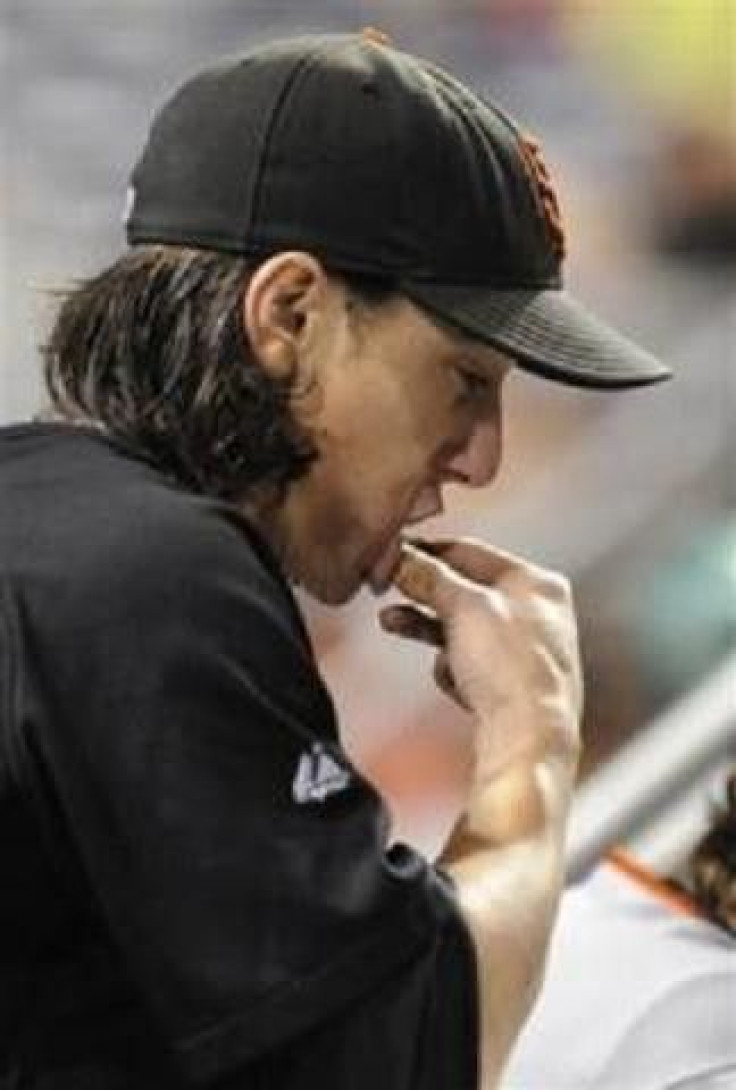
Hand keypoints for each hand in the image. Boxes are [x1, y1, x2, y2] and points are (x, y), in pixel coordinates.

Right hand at [380, 538, 581, 775]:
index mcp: (538, 583)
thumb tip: (404, 559)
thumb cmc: (513, 670)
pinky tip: (454, 681)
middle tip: (392, 591)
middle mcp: (540, 614)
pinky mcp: (515, 686)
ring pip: (465, 629)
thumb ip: (429, 576)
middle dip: (424, 596)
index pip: (472, 552)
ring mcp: (529, 652)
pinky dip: (455, 670)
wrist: (529, 739)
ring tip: (395, 623)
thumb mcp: (462, 607)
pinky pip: (471, 665)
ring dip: (430, 630)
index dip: (429, 552)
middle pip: (467, 592)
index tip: (398, 555)